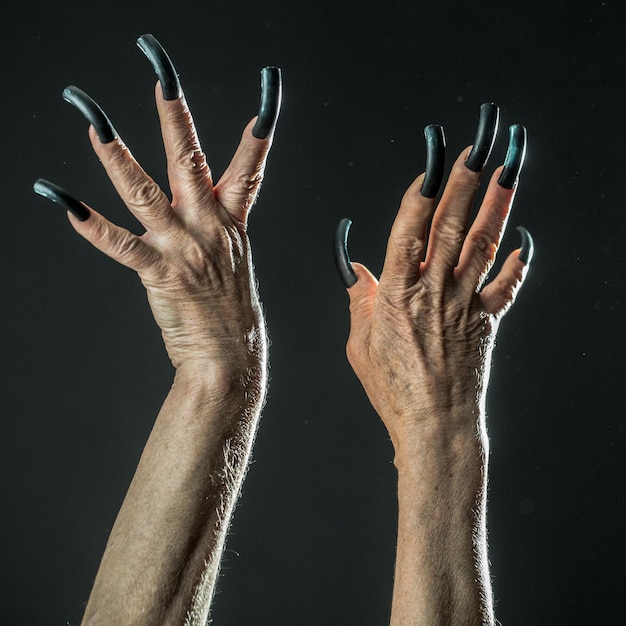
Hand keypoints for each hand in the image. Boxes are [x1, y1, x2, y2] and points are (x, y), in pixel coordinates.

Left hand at [35, 35, 280, 380]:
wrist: (231, 353)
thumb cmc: (231, 308)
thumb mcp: (234, 256)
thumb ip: (218, 220)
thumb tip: (206, 196)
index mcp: (231, 222)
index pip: (250, 168)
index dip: (260, 134)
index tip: (265, 99)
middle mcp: (208, 226)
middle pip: (191, 161)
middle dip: (175, 116)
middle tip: (162, 78)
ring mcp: (184, 248)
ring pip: (146, 193)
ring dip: (116, 156)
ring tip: (92, 124)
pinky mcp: (160, 273)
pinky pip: (121, 245)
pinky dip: (92, 225)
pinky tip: (65, 203)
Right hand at [335, 105, 532, 451]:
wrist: (435, 425)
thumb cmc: (393, 389)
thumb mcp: (361, 345)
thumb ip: (361, 302)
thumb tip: (357, 271)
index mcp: (397, 294)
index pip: (410, 230)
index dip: (422, 193)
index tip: (433, 162)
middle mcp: (433, 291)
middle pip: (451, 226)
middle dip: (466, 182)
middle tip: (480, 147)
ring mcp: (464, 304)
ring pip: (483, 244)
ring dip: (497, 204)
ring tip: (509, 169)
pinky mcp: (487, 321)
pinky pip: (507, 286)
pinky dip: (518, 262)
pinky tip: (525, 239)